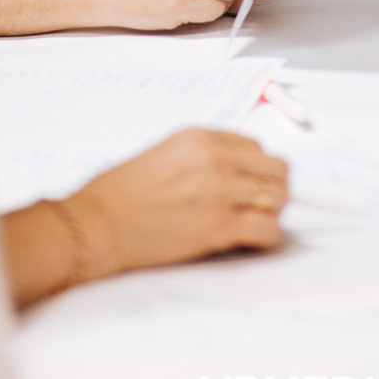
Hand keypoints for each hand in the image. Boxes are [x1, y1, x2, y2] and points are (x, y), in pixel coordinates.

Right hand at [62, 128, 288, 275]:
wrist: (99, 224)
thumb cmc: (121, 194)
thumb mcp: (164, 153)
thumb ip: (202, 155)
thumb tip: (233, 170)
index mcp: (201, 138)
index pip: (256, 147)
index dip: (256, 168)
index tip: (252, 181)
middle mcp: (216, 161)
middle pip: (277, 170)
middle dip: (274, 187)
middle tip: (263, 203)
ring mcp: (221, 193)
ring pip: (279, 199)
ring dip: (273, 212)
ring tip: (257, 222)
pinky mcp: (219, 227)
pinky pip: (268, 231)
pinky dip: (268, 238)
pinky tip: (255, 240)